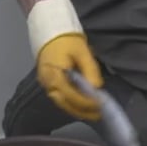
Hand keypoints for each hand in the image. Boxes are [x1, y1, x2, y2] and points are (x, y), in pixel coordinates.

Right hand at [27, 0, 103, 120]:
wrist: (50, 30)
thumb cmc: (67, 39)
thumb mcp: (82, 52)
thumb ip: (90, 71)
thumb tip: (97, 89)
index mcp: (55, 75)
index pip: (72, 95)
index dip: (87, 103)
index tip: (101, 106)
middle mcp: (48, 83)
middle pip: (65, 103)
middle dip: (82, 111)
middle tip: (98, 115)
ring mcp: (46, 84)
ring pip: (61, 103)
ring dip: (77, 109)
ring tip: (92, 113)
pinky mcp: (48, 83)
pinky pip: (60, 98)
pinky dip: (71, 103)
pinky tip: (81, 105)